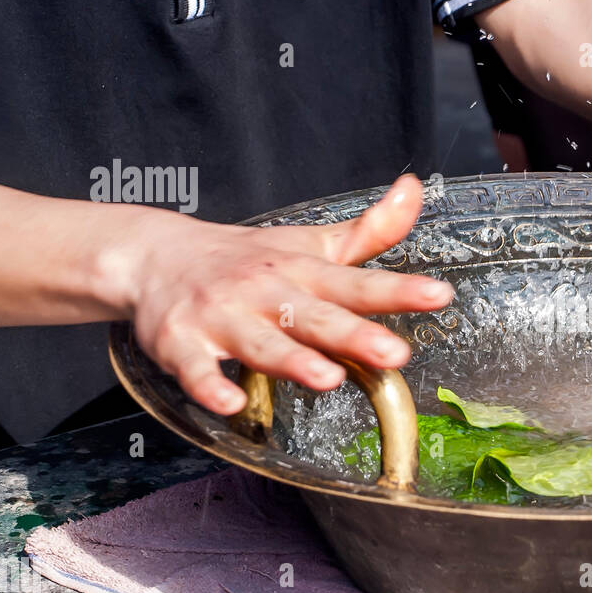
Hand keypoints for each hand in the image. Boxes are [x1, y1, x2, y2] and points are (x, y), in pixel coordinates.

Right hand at [125, 174, 450, 415]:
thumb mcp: (309, 243)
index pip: (357, 283)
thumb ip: (369, 230)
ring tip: (327, 378)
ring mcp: (222, 317)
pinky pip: (194, 369)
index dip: (400, 290)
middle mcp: (266, 292)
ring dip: (292, 360)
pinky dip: (210, 386)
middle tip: (394, 353)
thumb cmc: (246, 259)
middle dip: (355, 335)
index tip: (438, 295)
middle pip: (315, 317)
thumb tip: (415, 189)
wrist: (153, 256)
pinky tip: (231, 403)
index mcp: (302, 272)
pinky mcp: (180, 342)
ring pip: (261, 343)